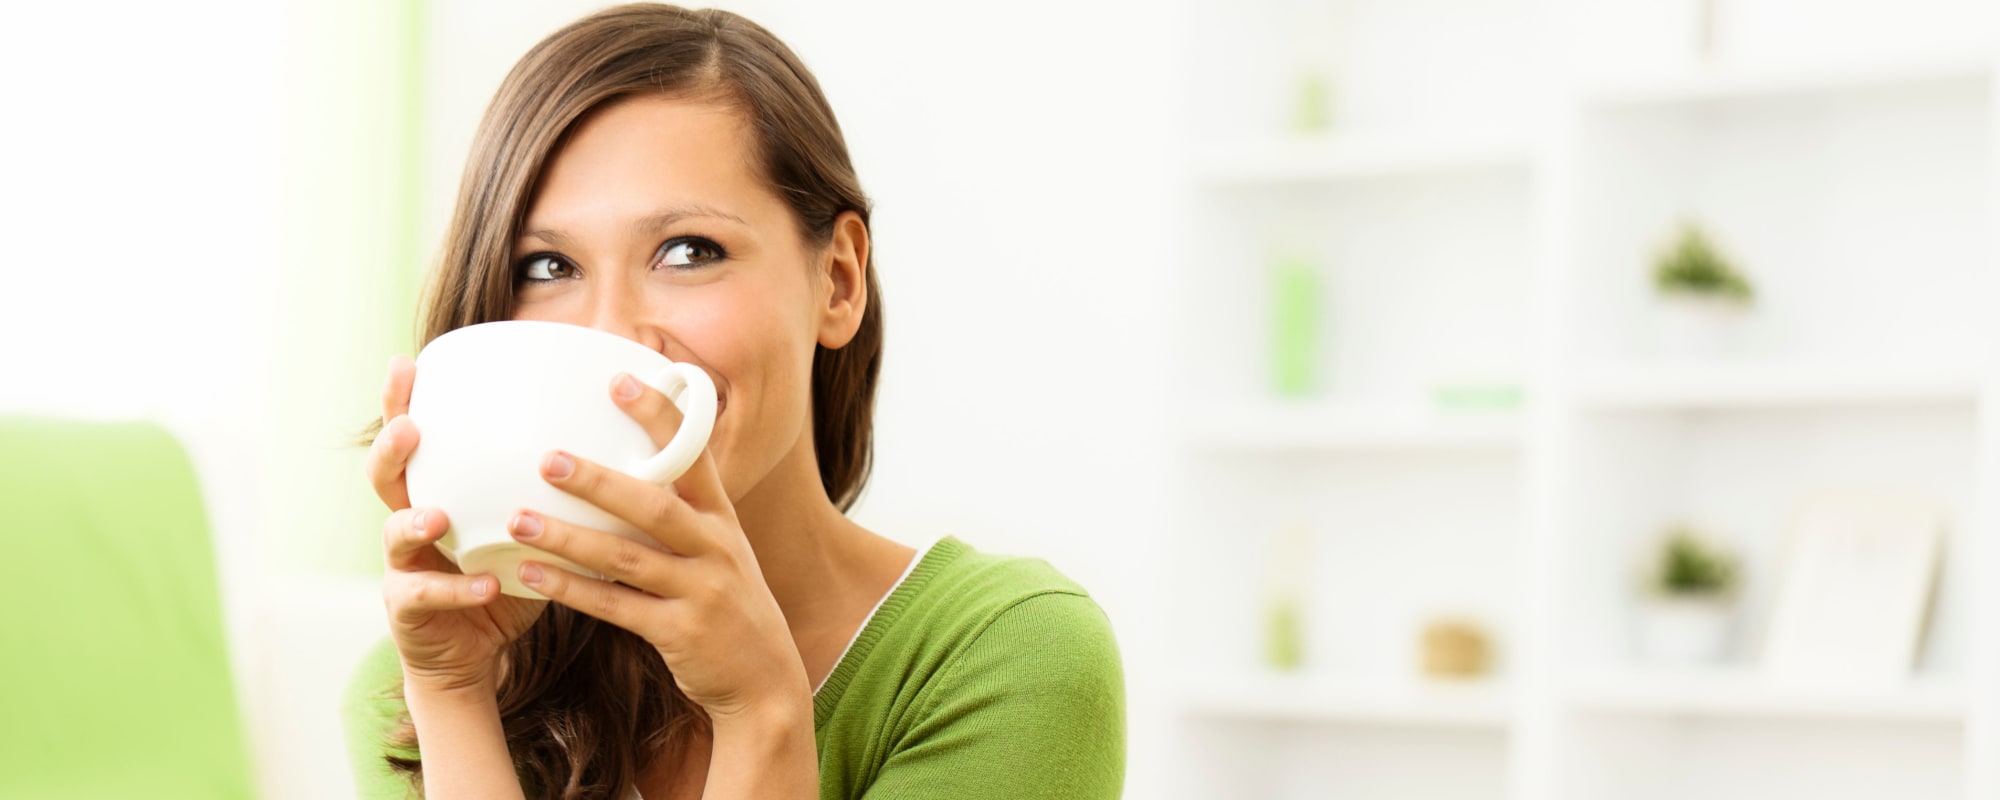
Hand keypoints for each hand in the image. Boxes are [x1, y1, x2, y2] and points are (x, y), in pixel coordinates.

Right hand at [368, 354, 546, 693]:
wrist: (475, 656)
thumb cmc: (505, 580)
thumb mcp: (529, 529)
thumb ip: (554, 492)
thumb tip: (620, 445)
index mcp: (437, 493)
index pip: (414, 439)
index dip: (403, 402)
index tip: (407, 362)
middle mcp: (411, 523)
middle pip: (386, 476)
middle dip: (391, 448)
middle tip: (409, 428)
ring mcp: (404, 567)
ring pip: (395, 534)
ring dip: (415, 522)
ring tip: (438, 517)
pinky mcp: (409, 611)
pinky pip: (427, 596)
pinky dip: (457, 590)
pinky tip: (484, 585)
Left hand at [505, 371, 809, 720]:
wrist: (764, 678)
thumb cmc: (724, 603)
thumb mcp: (717, 549)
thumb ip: (677, 513)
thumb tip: (616, 470)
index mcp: (721, 518)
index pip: (693, 456)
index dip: (659, 417)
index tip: (620, 380)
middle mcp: (715, 547)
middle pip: (654, 506)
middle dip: (600, 481)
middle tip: (547, 458)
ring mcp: (700, 591)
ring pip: (626, 558)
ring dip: (569, 538)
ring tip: (519, 520)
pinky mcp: (680, 633)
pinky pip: (616, 607)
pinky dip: (572, 590)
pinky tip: (532, 574)